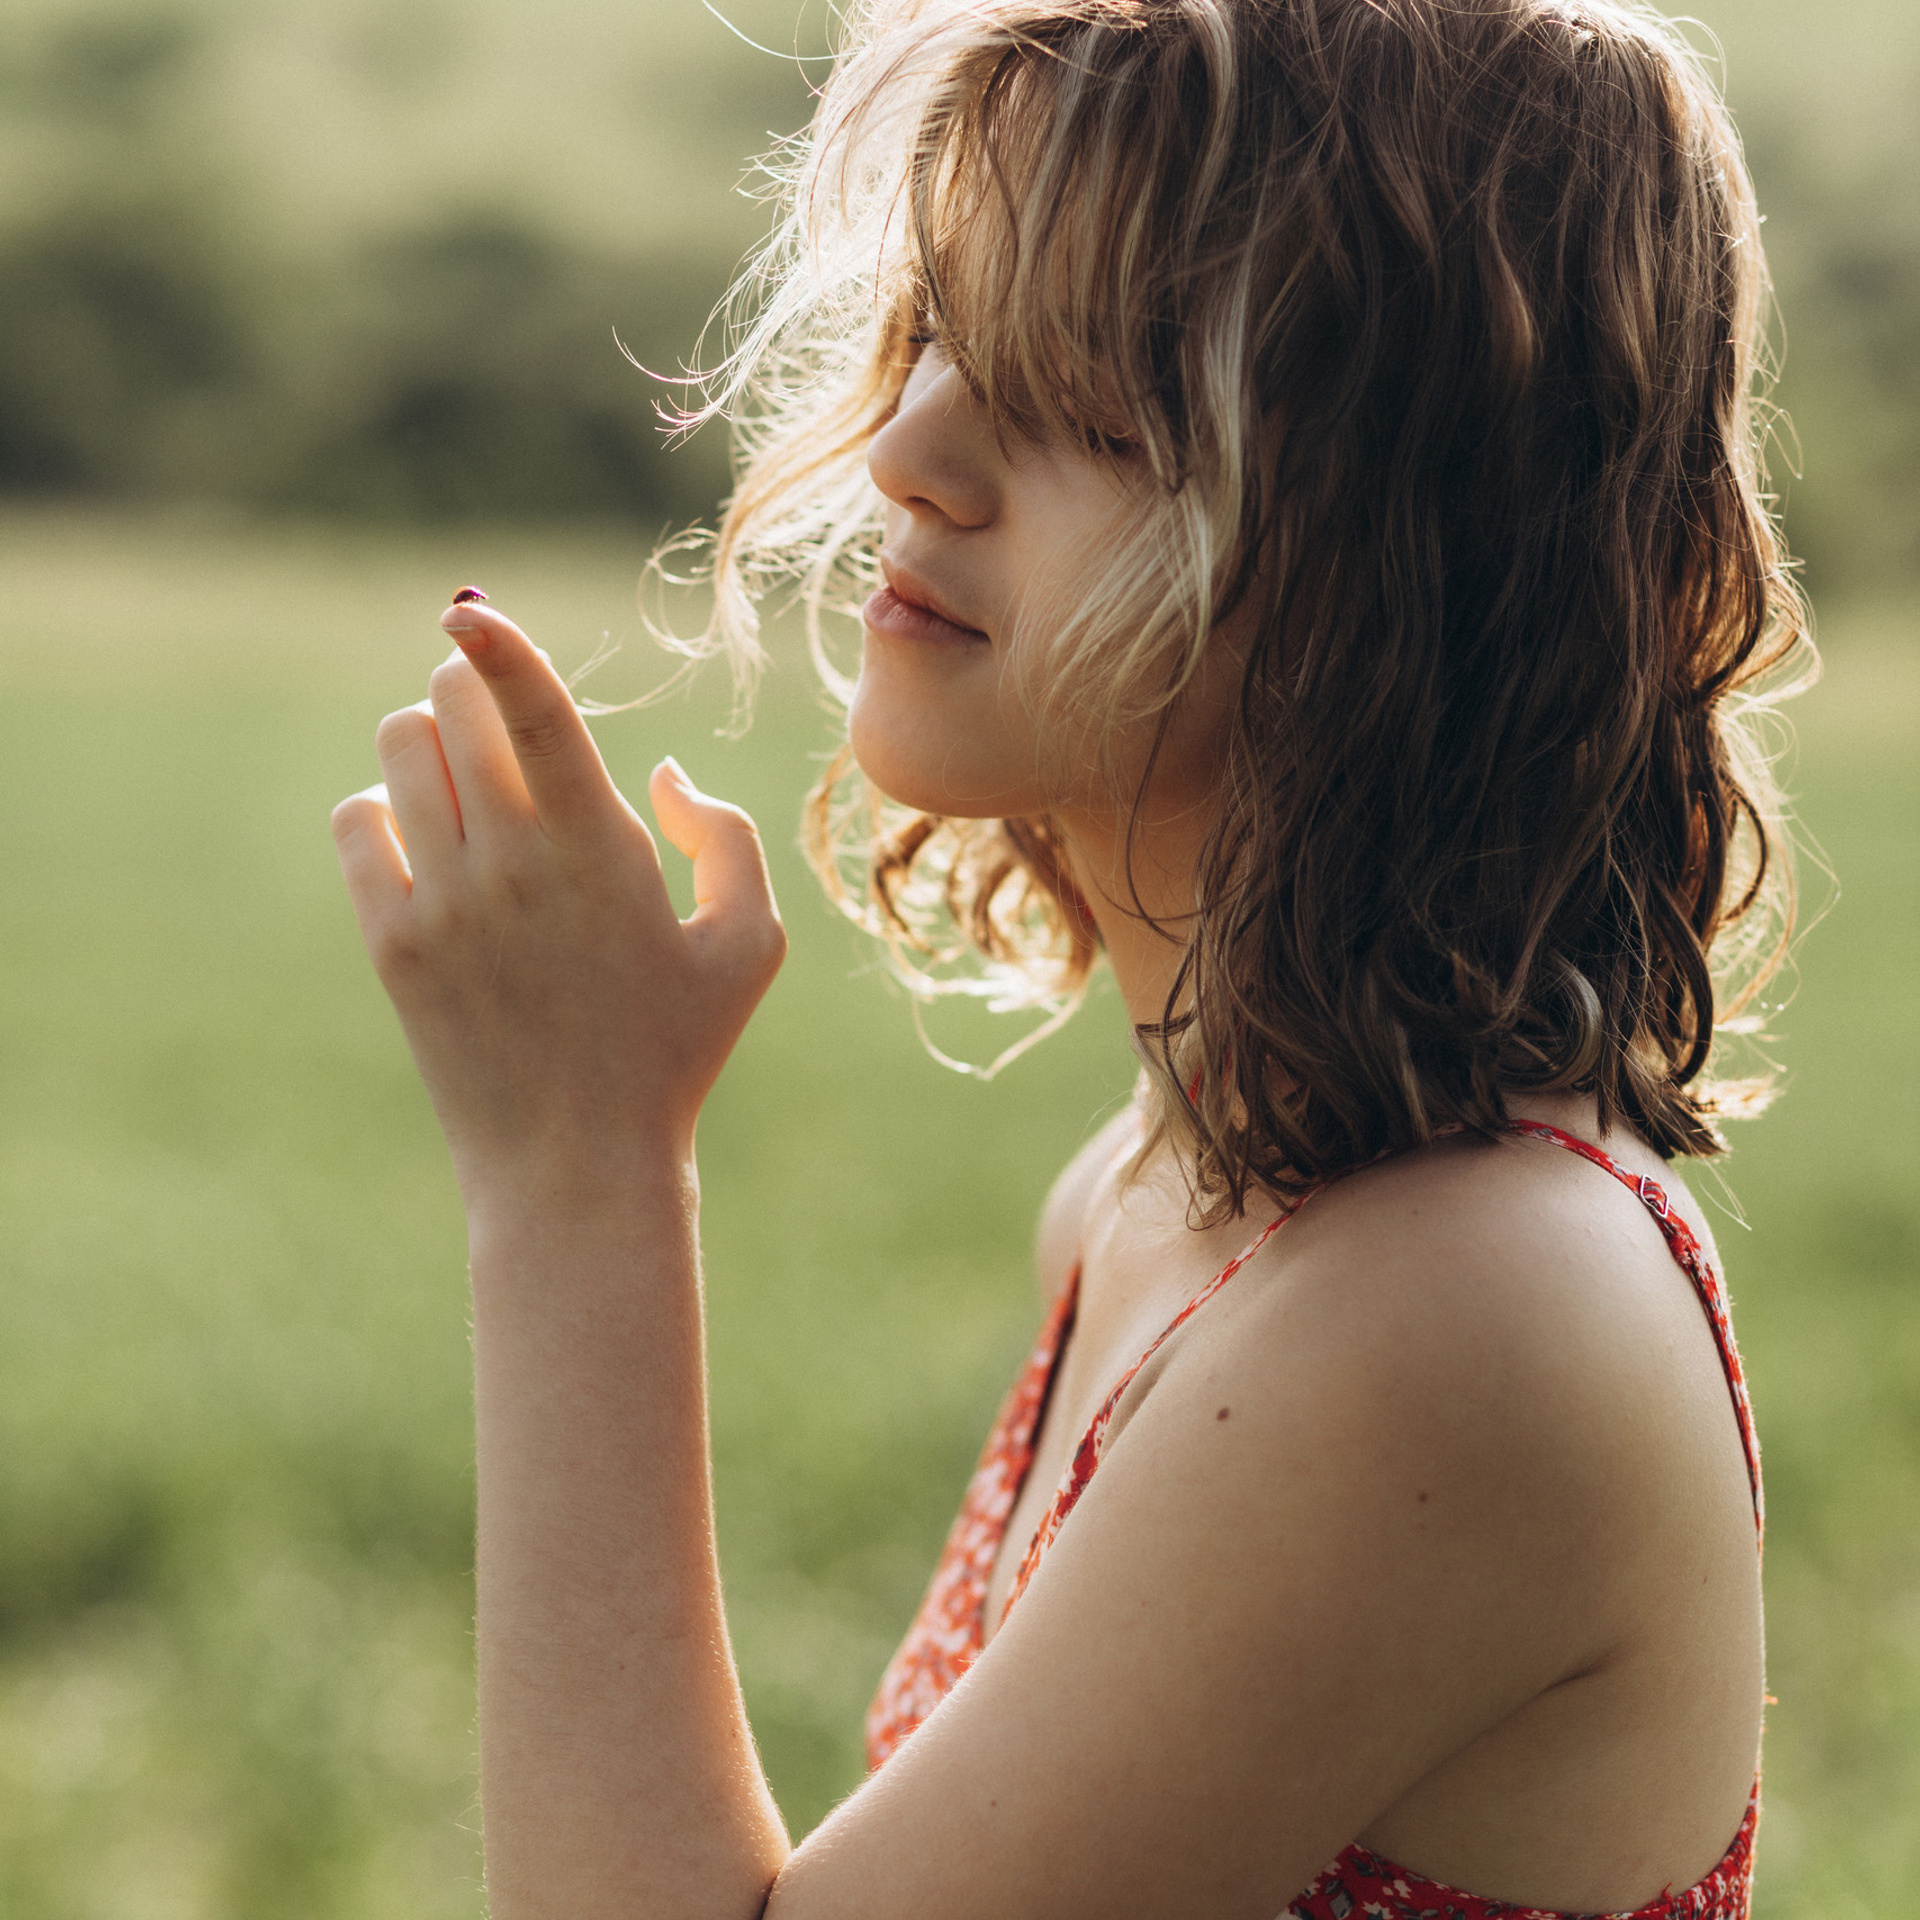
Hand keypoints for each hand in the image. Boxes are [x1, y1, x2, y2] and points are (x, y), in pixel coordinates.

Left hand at [331, 601, 785, 1207]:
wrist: (574, 1164)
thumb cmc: (674, 1050)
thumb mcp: (749, 945)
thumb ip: (726, 835)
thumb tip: (659, 771)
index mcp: (600, 848)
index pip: (531, 704)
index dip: (496, 639)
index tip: (466, 607)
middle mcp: (509, 860)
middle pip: (453, 708)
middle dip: (473, 686)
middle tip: (494, 709)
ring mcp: (440, 900)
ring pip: (400, 751)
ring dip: (430, 737)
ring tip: (465, 775)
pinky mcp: (390, 941)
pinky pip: (358, 821)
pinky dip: (384, 806)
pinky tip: (424, 836)